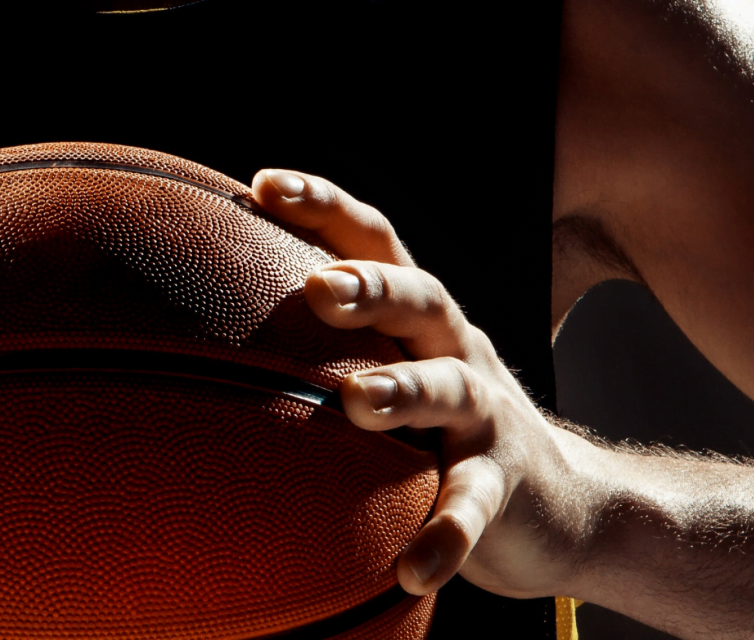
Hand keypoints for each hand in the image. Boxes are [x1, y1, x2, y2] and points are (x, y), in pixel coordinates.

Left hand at [250, 169, 591, 598]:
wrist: (561, 504)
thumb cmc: (439, 429)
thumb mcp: (393, 372)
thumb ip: (325, 347)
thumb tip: (192, 328)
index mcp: (419, 316)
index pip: (374, 242)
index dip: (325, 206)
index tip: (264, 185)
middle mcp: (455, 349)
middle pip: (420, 298)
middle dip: (371, 289)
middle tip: (319, 290)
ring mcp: (484, 416)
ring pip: (450, 390)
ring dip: (405, 391)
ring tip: (357, 403)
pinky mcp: (504, 485)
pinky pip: (475, 506)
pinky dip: (447, 533)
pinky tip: (412, 568)